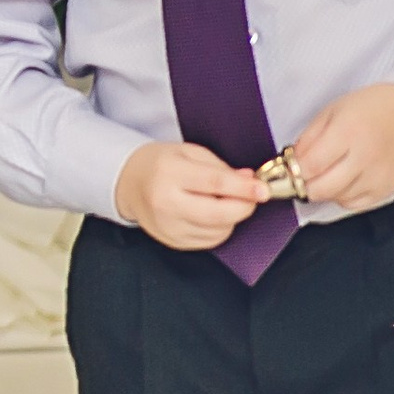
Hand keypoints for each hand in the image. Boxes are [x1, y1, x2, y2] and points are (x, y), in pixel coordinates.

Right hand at [113, 141, 266, 249]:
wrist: (129, 183)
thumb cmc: (160, 164)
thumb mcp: (188, 152)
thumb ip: (221, 167)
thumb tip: (249, 181)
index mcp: (169, 173)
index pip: (214, 183)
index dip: (244, 189)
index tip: (263, 190)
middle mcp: (166, 202)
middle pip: (219, 214)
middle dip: (244, 206)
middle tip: (252, 196)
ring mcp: (168, 226)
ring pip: (218, 230)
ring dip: (231, 217)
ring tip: (220, 200)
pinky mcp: (173, 241)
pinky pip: (210, 241)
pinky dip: (219, 228)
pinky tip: (210, 214)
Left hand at [292, 83, 393, 212]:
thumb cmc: (368, 109)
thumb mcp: (330, 113)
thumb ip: (308, 139)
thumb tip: (290, 162)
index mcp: (348, 133)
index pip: (311, 165)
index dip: (293, 171)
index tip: (286, 170)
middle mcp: (365, 157)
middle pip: (322, 188)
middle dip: (304, 186)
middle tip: (298, 177)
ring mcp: (378, 176)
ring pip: (337, 198)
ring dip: (323, 191)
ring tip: (325, 173)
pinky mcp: (386, 189)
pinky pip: (355, 205)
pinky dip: (342, 197)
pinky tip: (342, 180)